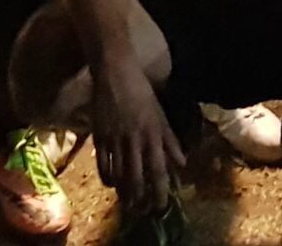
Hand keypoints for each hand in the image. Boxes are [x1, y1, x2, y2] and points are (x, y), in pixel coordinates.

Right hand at [91, 61, 185, 212]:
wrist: (115, 71)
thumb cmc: (141, 89)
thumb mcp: (160, 113)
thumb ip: (170, 139)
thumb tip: (182, 162)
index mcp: (152, 133)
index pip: (158, 170)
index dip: (160, 191)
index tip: (161, 206)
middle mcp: (134, 139)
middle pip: (136, 178)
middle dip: (139, 198)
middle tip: (141, 209)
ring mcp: (115, 139)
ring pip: (119, 175)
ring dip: (123, 191)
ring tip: (127, 202)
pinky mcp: (99, 136)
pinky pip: (102, 164)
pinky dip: (107, 178)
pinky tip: (111, 183)